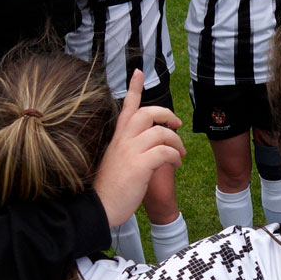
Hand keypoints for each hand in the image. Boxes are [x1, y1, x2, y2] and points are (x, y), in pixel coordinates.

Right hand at [93, 70, 184, 226]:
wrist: (99, 208)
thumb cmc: (110, 188)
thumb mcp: (118, 161)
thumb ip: (131, 149)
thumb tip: (151, 145)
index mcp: (117, 138)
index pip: (127, 107)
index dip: (134, 88)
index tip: (138, 71)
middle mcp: (122, 140)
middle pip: (147, 112)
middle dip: (166, 114)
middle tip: (177, 124)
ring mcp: (130, 152)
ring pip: (160, 132)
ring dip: (176, 141)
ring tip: (180, 154)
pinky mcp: (139, 165)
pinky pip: (164, 151)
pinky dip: (175, 156)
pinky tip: (176, 164)